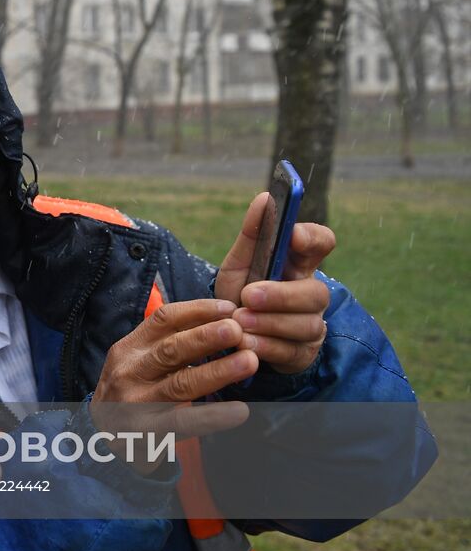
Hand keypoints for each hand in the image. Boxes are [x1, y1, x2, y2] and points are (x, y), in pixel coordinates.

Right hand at [91, 298, 253, 471]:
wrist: (99, 434)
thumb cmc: (130, 390)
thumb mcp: (138, 360)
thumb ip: (168, 343)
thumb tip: (219, 320)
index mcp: (130, 347)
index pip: (163, 319)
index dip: (198, 311)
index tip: (229, 308)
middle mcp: (130, 370)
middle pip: (171, 349)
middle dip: (207, 337)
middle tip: (238, 329)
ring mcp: (136, 401)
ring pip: (180, 383)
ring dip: (217, 371)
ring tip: (249, 361)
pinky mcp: (146, 431)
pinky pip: (183, 422)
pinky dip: (212, 416)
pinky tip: (238, 411)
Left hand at [215, 193, 334, 374]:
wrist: (228, 335)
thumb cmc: (239, 292)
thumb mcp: (239, 263)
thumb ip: (252, 234)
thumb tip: (265, 197)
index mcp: (298, 263)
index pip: (322, 242)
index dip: (312, 238)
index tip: (293, 235)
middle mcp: (311, 292)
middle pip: (316, 292)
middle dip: (281, 295)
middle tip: (248, 295)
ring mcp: (310, 324)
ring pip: (305, 324)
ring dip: (269, 323)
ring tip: (240, 322)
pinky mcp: (302, 353)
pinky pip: (291, 351)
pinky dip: (265, 346)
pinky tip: (245, 343)